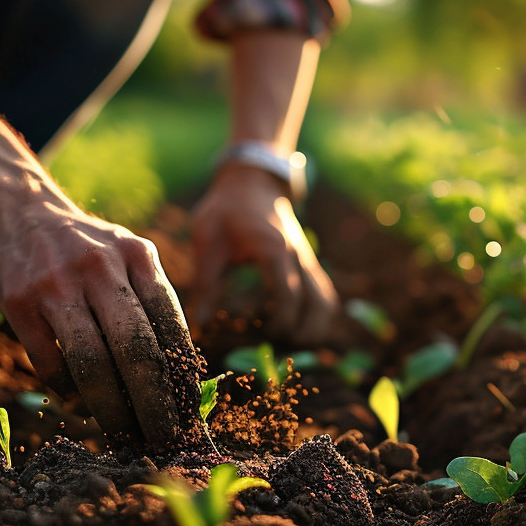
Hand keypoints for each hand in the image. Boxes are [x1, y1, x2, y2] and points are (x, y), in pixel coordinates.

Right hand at [0, 200, 202, 447]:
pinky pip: (50, 361)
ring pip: (92, 362)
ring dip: (111, 408)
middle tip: (164, 436)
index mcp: (138, 255)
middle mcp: (100, 266)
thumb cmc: (90, 250)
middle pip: (136, 350)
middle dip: (154, 403)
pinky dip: (68, 389)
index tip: (190, 411)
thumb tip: (181, 376)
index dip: (182, 375)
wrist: (21, 211)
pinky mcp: (18, 301)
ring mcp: (56, 283)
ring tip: (124, 432)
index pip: (171, 325)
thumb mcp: (129, 256)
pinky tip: (79, 398)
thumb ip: (153, 302)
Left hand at [188, 163, 338, 342]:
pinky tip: (298, 327)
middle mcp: (297, 256)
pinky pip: (324, 294)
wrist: (253, 182)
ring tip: (289, 341)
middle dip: (301, 331)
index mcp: (273, 249)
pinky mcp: (308, 264)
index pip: (289, 295)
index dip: (282, 321)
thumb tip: (198, 324)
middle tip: (276, 343)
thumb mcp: (208, 241)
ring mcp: (307, 260)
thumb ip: (206, 283)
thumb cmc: (225, 210)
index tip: (265, 334)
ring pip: (327, 301)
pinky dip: (316, 315)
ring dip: (315, 327)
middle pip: (319, 304)